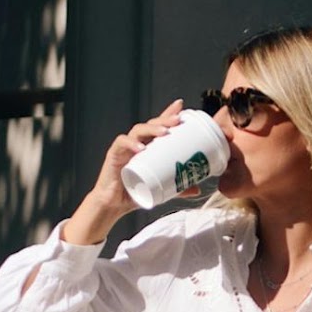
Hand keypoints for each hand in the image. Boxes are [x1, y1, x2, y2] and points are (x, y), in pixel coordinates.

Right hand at [63, 99, 184, 243]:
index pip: (158, 126)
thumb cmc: (134, 192)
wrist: (114, 204)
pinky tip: (141, 148)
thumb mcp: (160, 190)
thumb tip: (198, 190)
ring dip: (151, 129)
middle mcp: (137, 144)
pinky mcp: (114, 154)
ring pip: (138, 130)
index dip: (168, 114)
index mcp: (147, 147)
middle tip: (178, 119)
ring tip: (164, 132)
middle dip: (165, 119)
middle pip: (151, 125)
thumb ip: (178, 189)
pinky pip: (121, 143)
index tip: (182, 107)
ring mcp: (125, 148)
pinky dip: (131, 143)